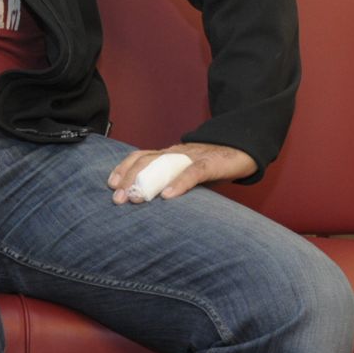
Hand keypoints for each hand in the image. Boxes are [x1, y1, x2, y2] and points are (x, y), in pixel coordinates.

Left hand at [106, 142, 258, 203]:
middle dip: (129, 178)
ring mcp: (193, 157)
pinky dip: (179, 184)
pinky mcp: (211, 164)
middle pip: (146, 160)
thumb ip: (171, 182)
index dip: (124, 168)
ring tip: (135, 198)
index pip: (140, 157)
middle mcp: (176, 153)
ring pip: (164, 164)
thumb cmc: (213, 164)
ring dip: (147, 182)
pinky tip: (168, 197)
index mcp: (169, 155)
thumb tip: (153, 204)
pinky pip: (193, 173)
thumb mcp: (187, 173)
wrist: (242, 148)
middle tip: (117, 198)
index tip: (111, 184)